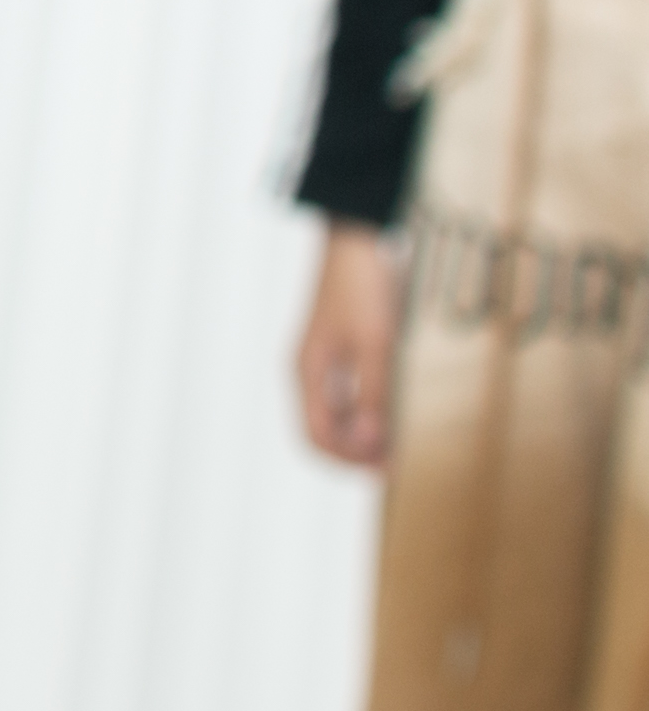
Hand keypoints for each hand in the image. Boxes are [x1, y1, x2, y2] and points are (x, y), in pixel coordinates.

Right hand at [295, 221, 403, 467]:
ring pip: (337, 415)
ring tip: (401, 443)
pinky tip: (396, 411)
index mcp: (309, 372)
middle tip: (398, 465)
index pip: (316, 436)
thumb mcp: (376, 345)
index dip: (348, 460)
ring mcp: (325, 360)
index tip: (388, 471)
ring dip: (364, 435)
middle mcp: (311, 371)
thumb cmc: (363, 288)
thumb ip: (372, 396)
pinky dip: (370, 413)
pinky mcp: (341, 349)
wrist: (358, 239)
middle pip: (323, 430)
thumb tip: (370, 445)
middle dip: (356, 454)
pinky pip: (350, 394)